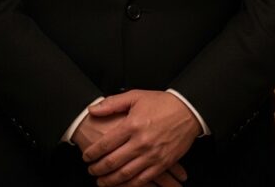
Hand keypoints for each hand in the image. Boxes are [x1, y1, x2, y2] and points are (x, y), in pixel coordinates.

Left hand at [81, 90, 200, 186]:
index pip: (105, 144)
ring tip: (101, 181)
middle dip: (98, 169)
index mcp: (132, 125)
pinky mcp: (163, 163)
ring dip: (110, 180)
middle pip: (113, 162)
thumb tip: (93, 110)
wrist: (188, 110)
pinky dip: (130, 185)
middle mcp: (141, 142)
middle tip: (90, 171)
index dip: (92, 153)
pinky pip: (143, 179)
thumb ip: (112, 104)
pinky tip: (122, 184)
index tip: (86, 157)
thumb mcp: (135, 96)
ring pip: (126, 174)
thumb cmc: (161, 103)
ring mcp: (152, 155)